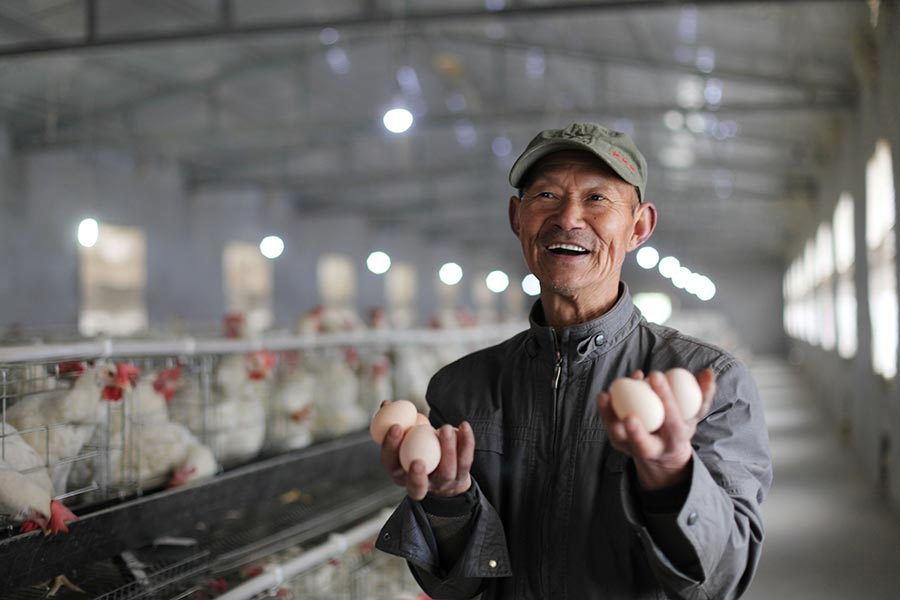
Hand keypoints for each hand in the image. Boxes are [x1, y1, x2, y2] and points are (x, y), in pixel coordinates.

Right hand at [380, 421, 474, 500]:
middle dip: (416, 474)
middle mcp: (420, 484)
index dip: (391, 446)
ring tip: (445, 428)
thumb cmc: (417, 450)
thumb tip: (386, 404)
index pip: (390, 463)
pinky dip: (466, 442)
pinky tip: (464, 425)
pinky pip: (465, 460)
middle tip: (417, 458)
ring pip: (446, 471)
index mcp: (399, 473)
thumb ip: (395, 425)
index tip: (396, 426)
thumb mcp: (403, 441)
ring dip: (447, 449)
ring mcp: (442, 483)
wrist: (443, 473)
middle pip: (417, 484)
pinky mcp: (461, 476)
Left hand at [597, 369, 715, 489]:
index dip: (665, 398)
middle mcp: (653, 449)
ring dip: (609, 416)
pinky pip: (609, 427)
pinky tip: (607, 393)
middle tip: (627, 407)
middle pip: (642, 442)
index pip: (672, 421)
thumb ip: (704, 394)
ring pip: (618, 436)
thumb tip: (708, 371)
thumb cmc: (680, 425)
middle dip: (635, 428)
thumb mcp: (695, 414)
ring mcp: (633, 448)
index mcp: (675, 441)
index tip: (656, 374)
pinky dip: (607, 411)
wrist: (664, 452)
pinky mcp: (618, 443)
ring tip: (606, 394)